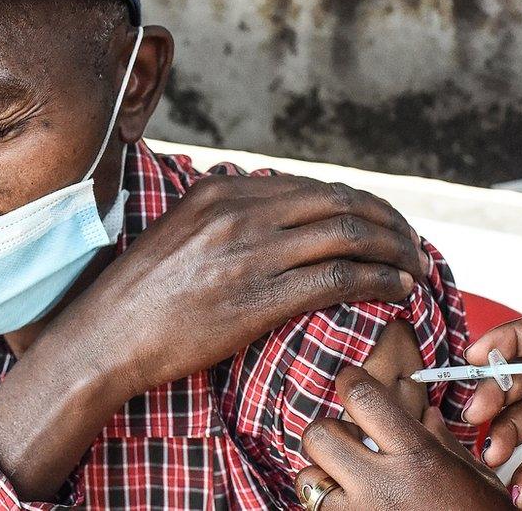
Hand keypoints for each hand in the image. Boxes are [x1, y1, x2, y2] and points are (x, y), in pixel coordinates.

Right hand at [0, 175, 430, 500]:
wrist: (106, 335)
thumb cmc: (141, 291)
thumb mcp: (181, 230)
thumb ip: (226, 212)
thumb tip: (271, 207)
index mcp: (224, 190)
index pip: (315, 187)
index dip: (362, 204)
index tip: (384, 224)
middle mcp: (241, 212)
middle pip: (341, 204)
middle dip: (389, 223)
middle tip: (412, 245)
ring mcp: (251, 253)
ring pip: (348, 236)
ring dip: (393, 250)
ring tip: (415, 268)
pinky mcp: (258, 298)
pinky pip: (337, 278)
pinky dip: (379, 279)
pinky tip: (398, 289)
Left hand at [295, 367, 511, 509]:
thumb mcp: (475, 478)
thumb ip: (443, 442)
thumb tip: (427, 416)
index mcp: (416, 457)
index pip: (362, 398)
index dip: (350, 380)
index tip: (350, 380)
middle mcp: (381, 486)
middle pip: (319, 435)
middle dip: (328, 430)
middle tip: (346, 437)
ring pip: (307, 478)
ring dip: (321, 473)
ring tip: (345, 478)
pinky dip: (329, 503)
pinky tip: (353, 504)